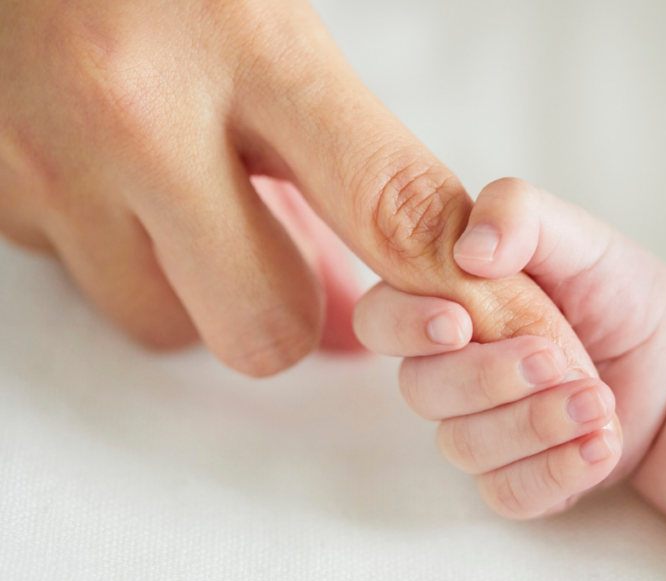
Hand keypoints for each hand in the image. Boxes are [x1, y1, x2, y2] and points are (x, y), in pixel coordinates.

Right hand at [0, 0, 590, 375]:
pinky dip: (125, 255)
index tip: (477, 317)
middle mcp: (135, 116)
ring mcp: (50, 165)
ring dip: (202, 290)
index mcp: (243, 44)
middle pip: (266, 327)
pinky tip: (126, 181)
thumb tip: (407, 270)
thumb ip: (348, 146)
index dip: (443, 282)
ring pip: (168, 324)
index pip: (384, 204)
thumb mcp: (272, 15)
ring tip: (198, 201)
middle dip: (295, 314)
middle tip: (293, 251)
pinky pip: (90, 283)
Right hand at [352, 178, 665, 516]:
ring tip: (599, 400)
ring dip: (534, 424)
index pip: (381, 319)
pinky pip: (509, 493)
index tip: (459, 323)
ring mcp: (479, 429)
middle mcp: (447, 371)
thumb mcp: (577, 236)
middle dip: (488, 378)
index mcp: (443, 304)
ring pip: (465, 447)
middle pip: (423, 390)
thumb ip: (519, 215)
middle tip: (555, 359)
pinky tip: (602, 442)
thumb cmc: (613, 289)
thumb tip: (469, 248)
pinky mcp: (516, 477)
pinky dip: (557, 472)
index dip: (406, 327)